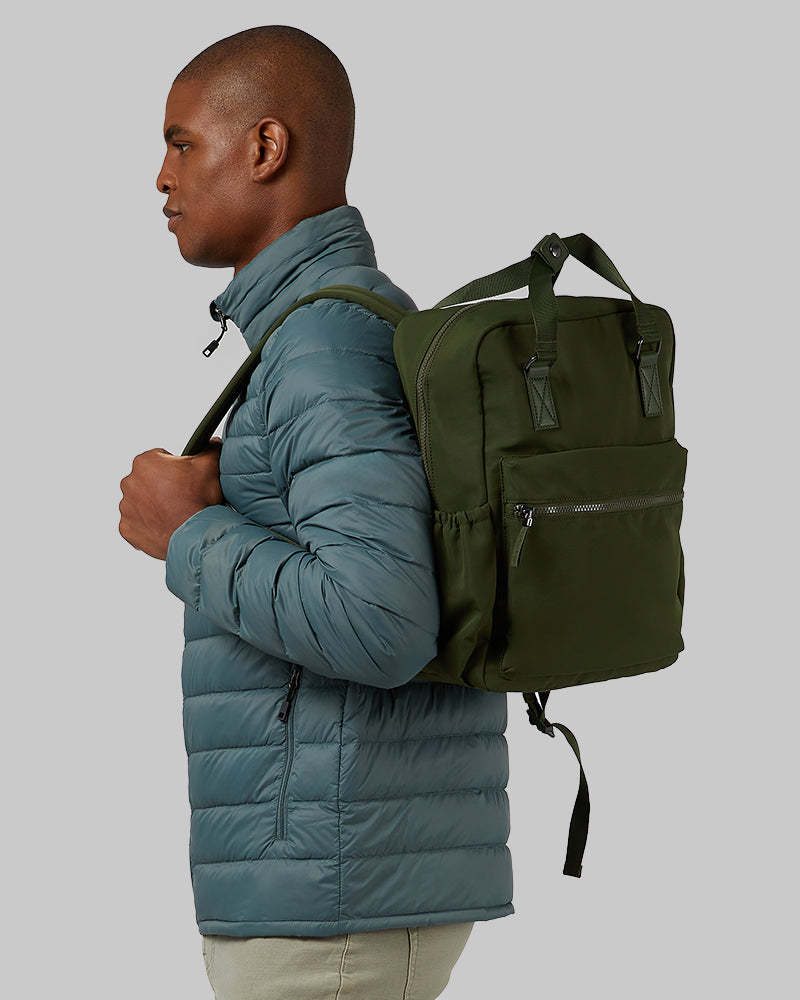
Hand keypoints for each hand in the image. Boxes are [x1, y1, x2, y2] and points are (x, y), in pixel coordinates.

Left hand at [119, 437, 223, 559]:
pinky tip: (165, 526)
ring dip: (153, 506)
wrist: (195, 535)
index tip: (185, 480)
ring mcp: (126, 508)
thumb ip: (210, 449)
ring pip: (140, 503)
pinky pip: (136, 524)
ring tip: (174, 513)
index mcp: (144, 463)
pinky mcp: (127, 529)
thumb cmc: (199, 500)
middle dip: (160, 487)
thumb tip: (213, 442)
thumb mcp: (210, 466)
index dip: (174, 468)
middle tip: (181, 498)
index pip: (159, 458)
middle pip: (147, 481)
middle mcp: (129, 483)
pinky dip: (148, 525)